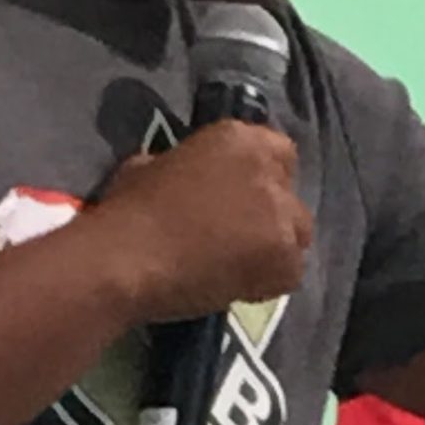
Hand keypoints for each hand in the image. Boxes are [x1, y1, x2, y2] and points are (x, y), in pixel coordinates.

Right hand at [90, 122, 314, 322]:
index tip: (242, 197)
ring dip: (273, 247)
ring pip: (296, 235)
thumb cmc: (130, 208)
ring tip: (238, 264)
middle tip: (239, 235)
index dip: (262, 177)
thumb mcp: (154, 164)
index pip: (277, 151)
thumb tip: (192, 180)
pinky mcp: (285, 261)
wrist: (128, 258)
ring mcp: (282, 218)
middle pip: (289, 196)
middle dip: (270, 215)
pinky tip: (237, 285)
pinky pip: (289, 274)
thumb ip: (189, 166)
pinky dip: (268, 281)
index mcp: (239, 140)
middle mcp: (270, 173)